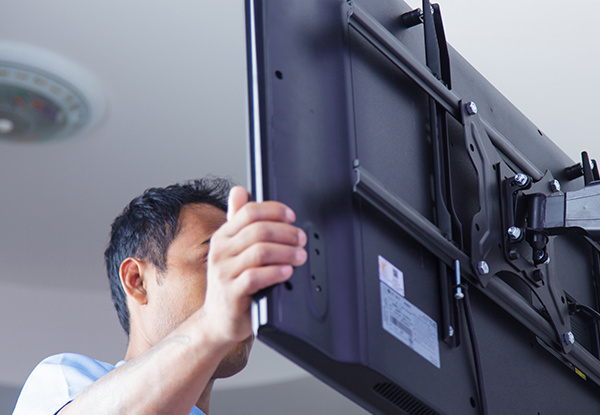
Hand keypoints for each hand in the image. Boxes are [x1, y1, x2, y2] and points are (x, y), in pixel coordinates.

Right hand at [202, 186, 306, 343]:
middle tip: (301, 239)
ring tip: (300, 256)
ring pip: (260, 252)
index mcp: (223, 236)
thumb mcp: (231, 249)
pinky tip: (287, 272)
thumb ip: (238, 222)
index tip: (292, 216)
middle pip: (258, 230)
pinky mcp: (232, 293)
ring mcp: (224, 273)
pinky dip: (276, 272)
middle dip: (286, 233)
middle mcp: (220, 251)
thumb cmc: (230, 283)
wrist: (218, 320)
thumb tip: (239, 191)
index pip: (248, 211)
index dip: (274, 210)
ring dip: (286, 252)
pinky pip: (256, 277)